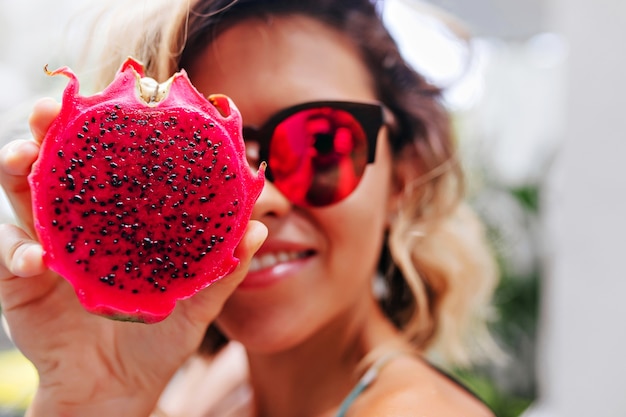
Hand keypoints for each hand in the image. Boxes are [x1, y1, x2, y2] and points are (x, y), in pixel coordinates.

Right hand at [0, 99, 266, 416]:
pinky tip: (37, 256)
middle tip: (49, 112)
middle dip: (48, 132)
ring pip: (21, 196)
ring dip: (17, 171)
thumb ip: (222, 269)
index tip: (116, 100)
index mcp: (119, 218)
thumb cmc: (159, 339)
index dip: (106, 129)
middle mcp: (80, 222)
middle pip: (58, 164)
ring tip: (23, 157)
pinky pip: (11, 256)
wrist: (120, 389)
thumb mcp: (196, 303)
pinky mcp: (21, 281)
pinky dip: (18, 251)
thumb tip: (258, 229)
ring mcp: (47, 246)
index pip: (109, 163)